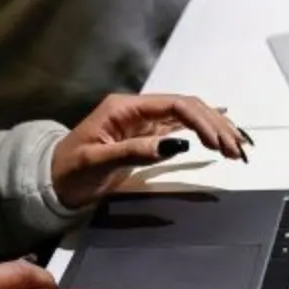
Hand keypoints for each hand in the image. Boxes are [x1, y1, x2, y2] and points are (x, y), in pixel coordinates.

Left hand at [53, 93, 248, 208]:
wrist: (51, 183)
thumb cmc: (69, 172)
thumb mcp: (97, 162)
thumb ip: (135, 151)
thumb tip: (175, 144)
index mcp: (125, 108)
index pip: (174, 105)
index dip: (201, 121)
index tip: (218, 143)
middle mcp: (137, 109)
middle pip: (186, 107)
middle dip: (215, 125)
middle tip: (237, 149)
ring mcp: (143, 121)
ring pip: (188, 116)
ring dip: (214, 129)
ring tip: (237, 147)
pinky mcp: (146, 135)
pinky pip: (181, 127)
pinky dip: (204, 132)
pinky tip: (222, 132)